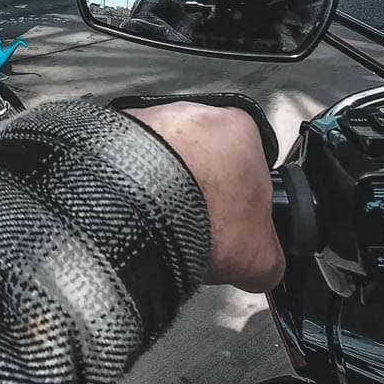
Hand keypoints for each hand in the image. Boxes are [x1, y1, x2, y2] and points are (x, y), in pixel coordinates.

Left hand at [125, 102, 283, 293]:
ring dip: (163, 189)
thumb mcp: (261, 255)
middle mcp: (195, 114)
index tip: (229, 224)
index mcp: (242, 130)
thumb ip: (270, 256)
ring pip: (163, 160)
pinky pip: (127, 164)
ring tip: (161, 225)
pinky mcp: (112, 134)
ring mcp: (151, 119)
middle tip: (193, 227)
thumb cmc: (202, 216)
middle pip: (204, 160)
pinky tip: (135, 216)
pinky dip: (131, 188)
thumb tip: (265, 268)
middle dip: (199, 193)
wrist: (142, 213)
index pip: (250, 165)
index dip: (240, 201)